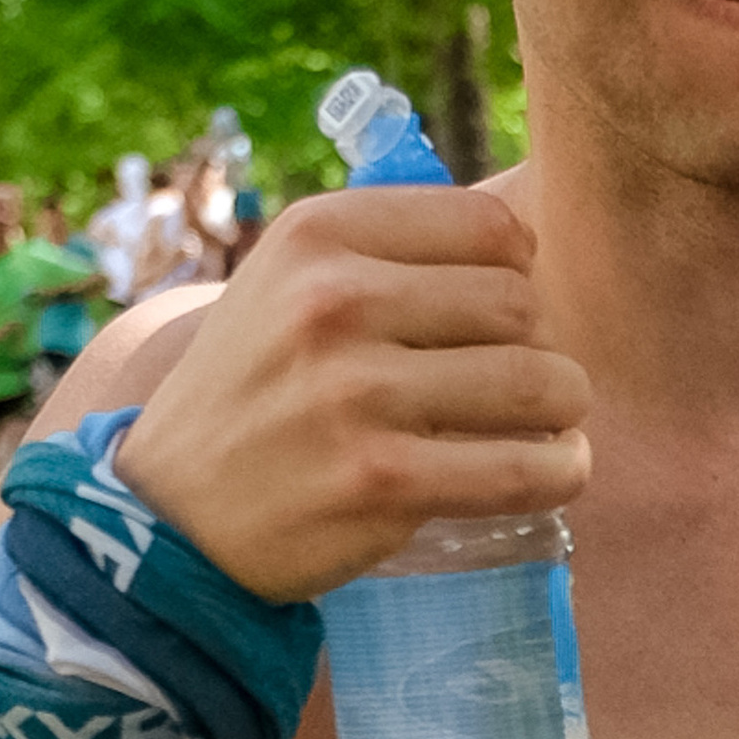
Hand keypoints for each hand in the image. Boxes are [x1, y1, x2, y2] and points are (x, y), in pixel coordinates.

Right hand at [113, 187, 588, 600]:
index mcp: (318, 234)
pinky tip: (555, 470)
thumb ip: (386, 252)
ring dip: (563, 408)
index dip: (518, 273)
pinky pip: (523, 469)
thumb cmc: (257, 391)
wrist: (174, 512)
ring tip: (546, 425)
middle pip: (521, 305)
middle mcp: (334, 299)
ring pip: (540, 382)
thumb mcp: (288, 283)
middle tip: (521, 382)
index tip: (499, 317)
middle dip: (541, 346)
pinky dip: (561, 471)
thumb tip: (524, 248)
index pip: (491, 226)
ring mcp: (355, 392)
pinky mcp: (380, 480)